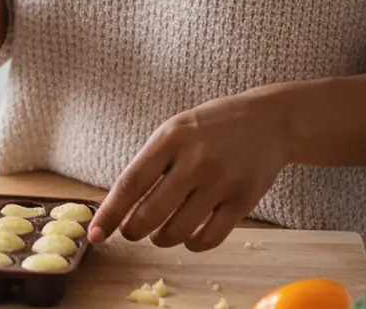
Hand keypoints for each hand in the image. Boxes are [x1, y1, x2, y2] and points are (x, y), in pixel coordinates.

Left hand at [89, 89, 290, 251]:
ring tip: (160, 233)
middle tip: (131, 232)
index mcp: (170, 137)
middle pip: (151, 213)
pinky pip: (209, 239)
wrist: (269, 121)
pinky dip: (192, 245)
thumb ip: (150, 164)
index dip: (109, 214)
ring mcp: (221, 181)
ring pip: (178, 231)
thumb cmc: (211, 128)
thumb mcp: (174, 131)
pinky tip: (189, 236)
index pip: (130, 183)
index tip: (95, 234)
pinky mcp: (243, 201)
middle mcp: (195, 159)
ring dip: (161, 240)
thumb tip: (119, 207)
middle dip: (133, 231)